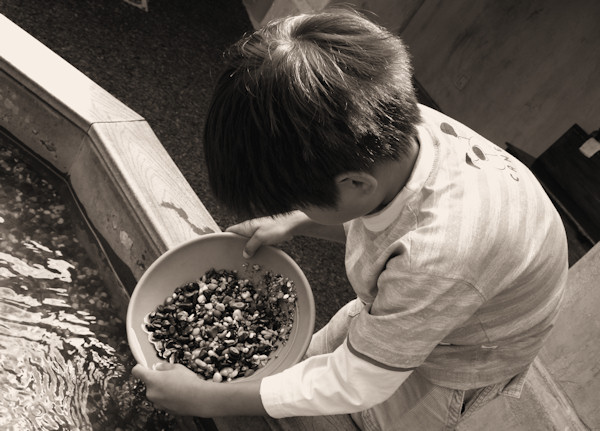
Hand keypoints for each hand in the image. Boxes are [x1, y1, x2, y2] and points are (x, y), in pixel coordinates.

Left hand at [132, 363, 265, 416]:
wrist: (199, 398)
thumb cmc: (188, 381)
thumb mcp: (177, 367)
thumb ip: (164, 367)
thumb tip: (158, 368)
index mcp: (152, 379)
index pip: (137, 371)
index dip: (139, 367)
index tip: (143, 366)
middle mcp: (151, 392)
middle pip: (148, 383)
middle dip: (156, 380)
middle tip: (170, 377)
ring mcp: (157, 402)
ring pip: (156, 393)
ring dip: (162, 389)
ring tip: (177, 387)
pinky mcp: (163, 409)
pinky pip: (162, 401)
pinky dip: (168, 397)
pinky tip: (179, 394)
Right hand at [226, 212, 307, 257]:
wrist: (291, 225)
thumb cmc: (276, 228)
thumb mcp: (260, 237)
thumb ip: (251, 246)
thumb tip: (244, 254)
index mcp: (245, 226)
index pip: (230, 231)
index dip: (225, 238)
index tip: (223, 248)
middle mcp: (249, 229)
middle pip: (238, 238)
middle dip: (236, 247)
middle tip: (234, 257)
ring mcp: (257, 232)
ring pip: (247, 242)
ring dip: (247, 249)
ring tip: (245, 259)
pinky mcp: (264, 236)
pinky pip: (256, 244)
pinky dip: (255, 249)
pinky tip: (256, 256)